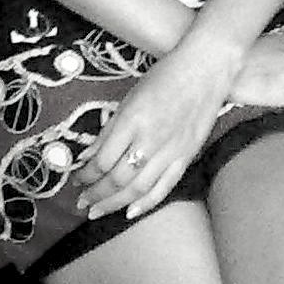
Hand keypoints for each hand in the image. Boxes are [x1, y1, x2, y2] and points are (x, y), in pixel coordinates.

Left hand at [74, 40, 230, 222]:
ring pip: (138, 188)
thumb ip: (109, 130)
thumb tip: (88, 157)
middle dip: (96, 194)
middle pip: (117, 178)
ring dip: (114, 203)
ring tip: (98, 211)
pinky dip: (146, 203)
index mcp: (132, 120)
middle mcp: (150, 139)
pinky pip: (165, 187)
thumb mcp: (129, 98)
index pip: (103, 160)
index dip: (86, 175)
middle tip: (82, 202)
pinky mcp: (186, 157)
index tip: (77, 179)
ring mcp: (171, 151)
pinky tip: (130, 213)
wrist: (206, 69)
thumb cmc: (165, 78)